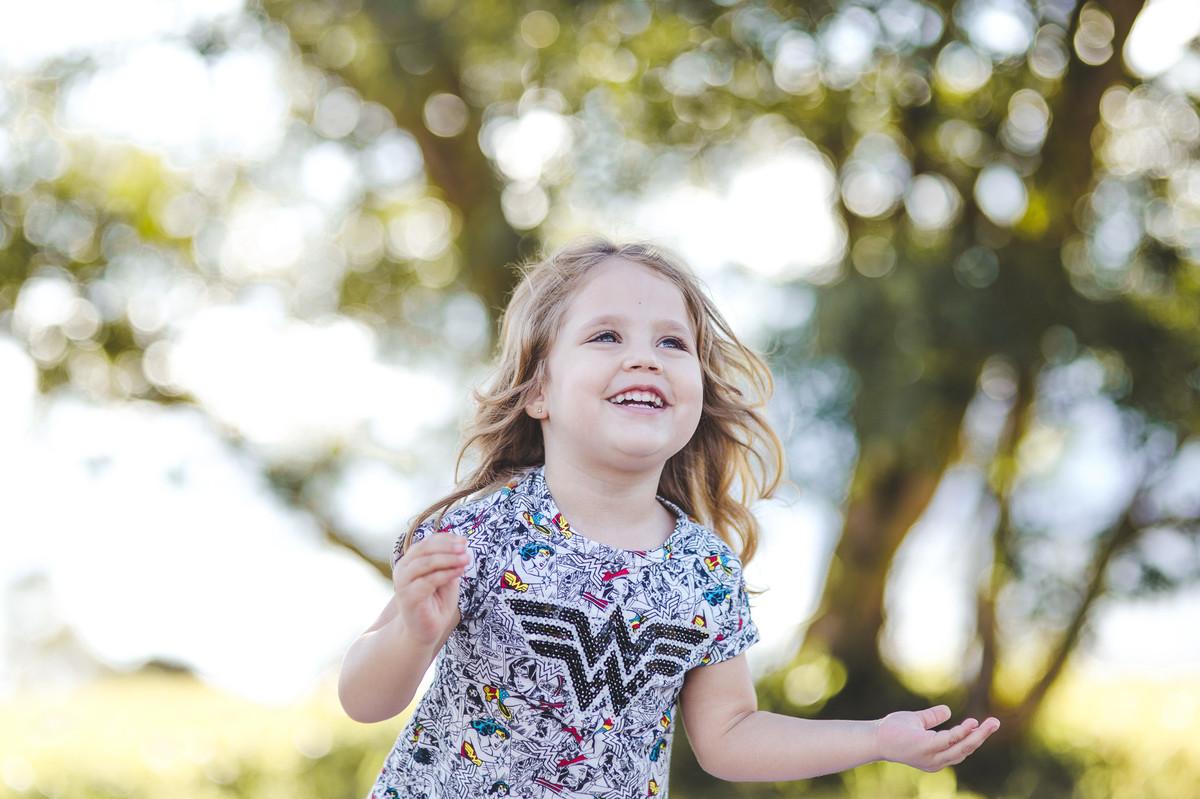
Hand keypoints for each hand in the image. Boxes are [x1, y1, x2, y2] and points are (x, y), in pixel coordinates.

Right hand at [392, 533, 469, 646]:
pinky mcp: (409, 597)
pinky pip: (428, 581)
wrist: (424, 631)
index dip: (445, 539)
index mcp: (410, 562)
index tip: (464, 539)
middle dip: (447, 546)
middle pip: (424, 549)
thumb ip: (449, 562)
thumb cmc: (435, 603)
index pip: (427, 543)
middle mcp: (403, 569)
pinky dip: (446, 574)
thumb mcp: (445, 577)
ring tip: (466, 558)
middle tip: (465, 547)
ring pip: (426, 563)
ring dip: (448, 558)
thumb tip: (461, 544)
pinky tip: (460, 571)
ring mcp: (404, 583)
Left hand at [874, 705, 1000, 771]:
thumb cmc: (893, 731)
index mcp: (936, 755)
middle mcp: (937, 760)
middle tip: (996, 722)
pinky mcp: (926, 749)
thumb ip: (932, 718)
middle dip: (982, 737)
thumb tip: (948, 710)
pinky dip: (961, 733)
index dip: (973, 738)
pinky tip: (971, 723)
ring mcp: (932, 757)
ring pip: (962, 747)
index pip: (960, 749)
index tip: (985, 725)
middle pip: (966, 750)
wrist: (875, 737)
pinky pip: (949, 741)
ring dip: (978, 735)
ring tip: (991, 723)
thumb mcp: (917, 722)